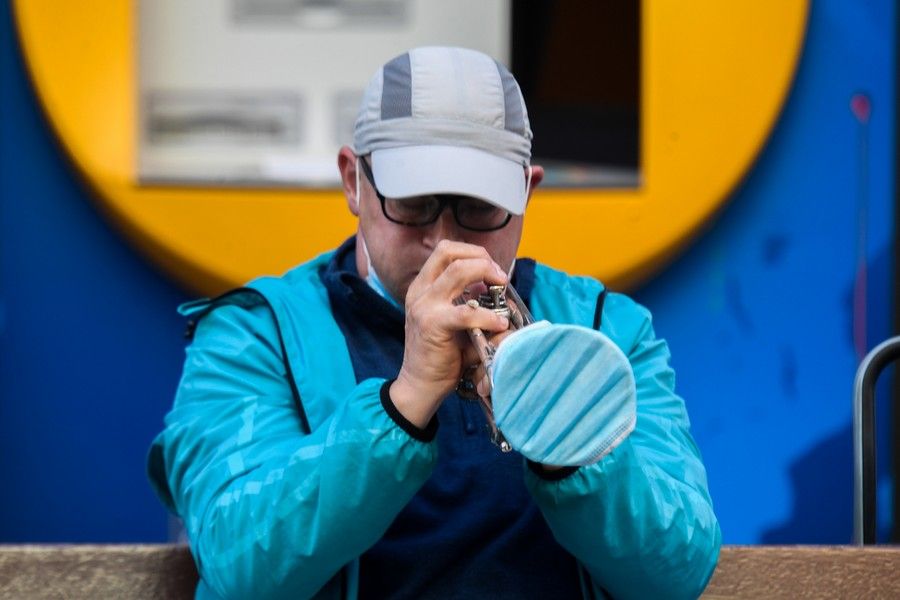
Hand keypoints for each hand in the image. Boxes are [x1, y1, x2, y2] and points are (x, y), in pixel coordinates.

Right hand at [390, 241, 510, 428]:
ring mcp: (424, 306)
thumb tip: (498, 291)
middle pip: (449, 251)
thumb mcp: (455, 321)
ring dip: (486, 274)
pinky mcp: (432, 325)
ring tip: (501, 289)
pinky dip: (488, 315)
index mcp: (423, 286)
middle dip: (481, 257)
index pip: (446, 250)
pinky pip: (466, 312)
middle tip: (499, 276)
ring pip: (458, 271)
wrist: (420, 385)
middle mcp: (420, 291)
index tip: (492, 268)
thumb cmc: (441, 354)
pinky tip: (500, 324)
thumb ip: (471, 303)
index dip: (473, 252)